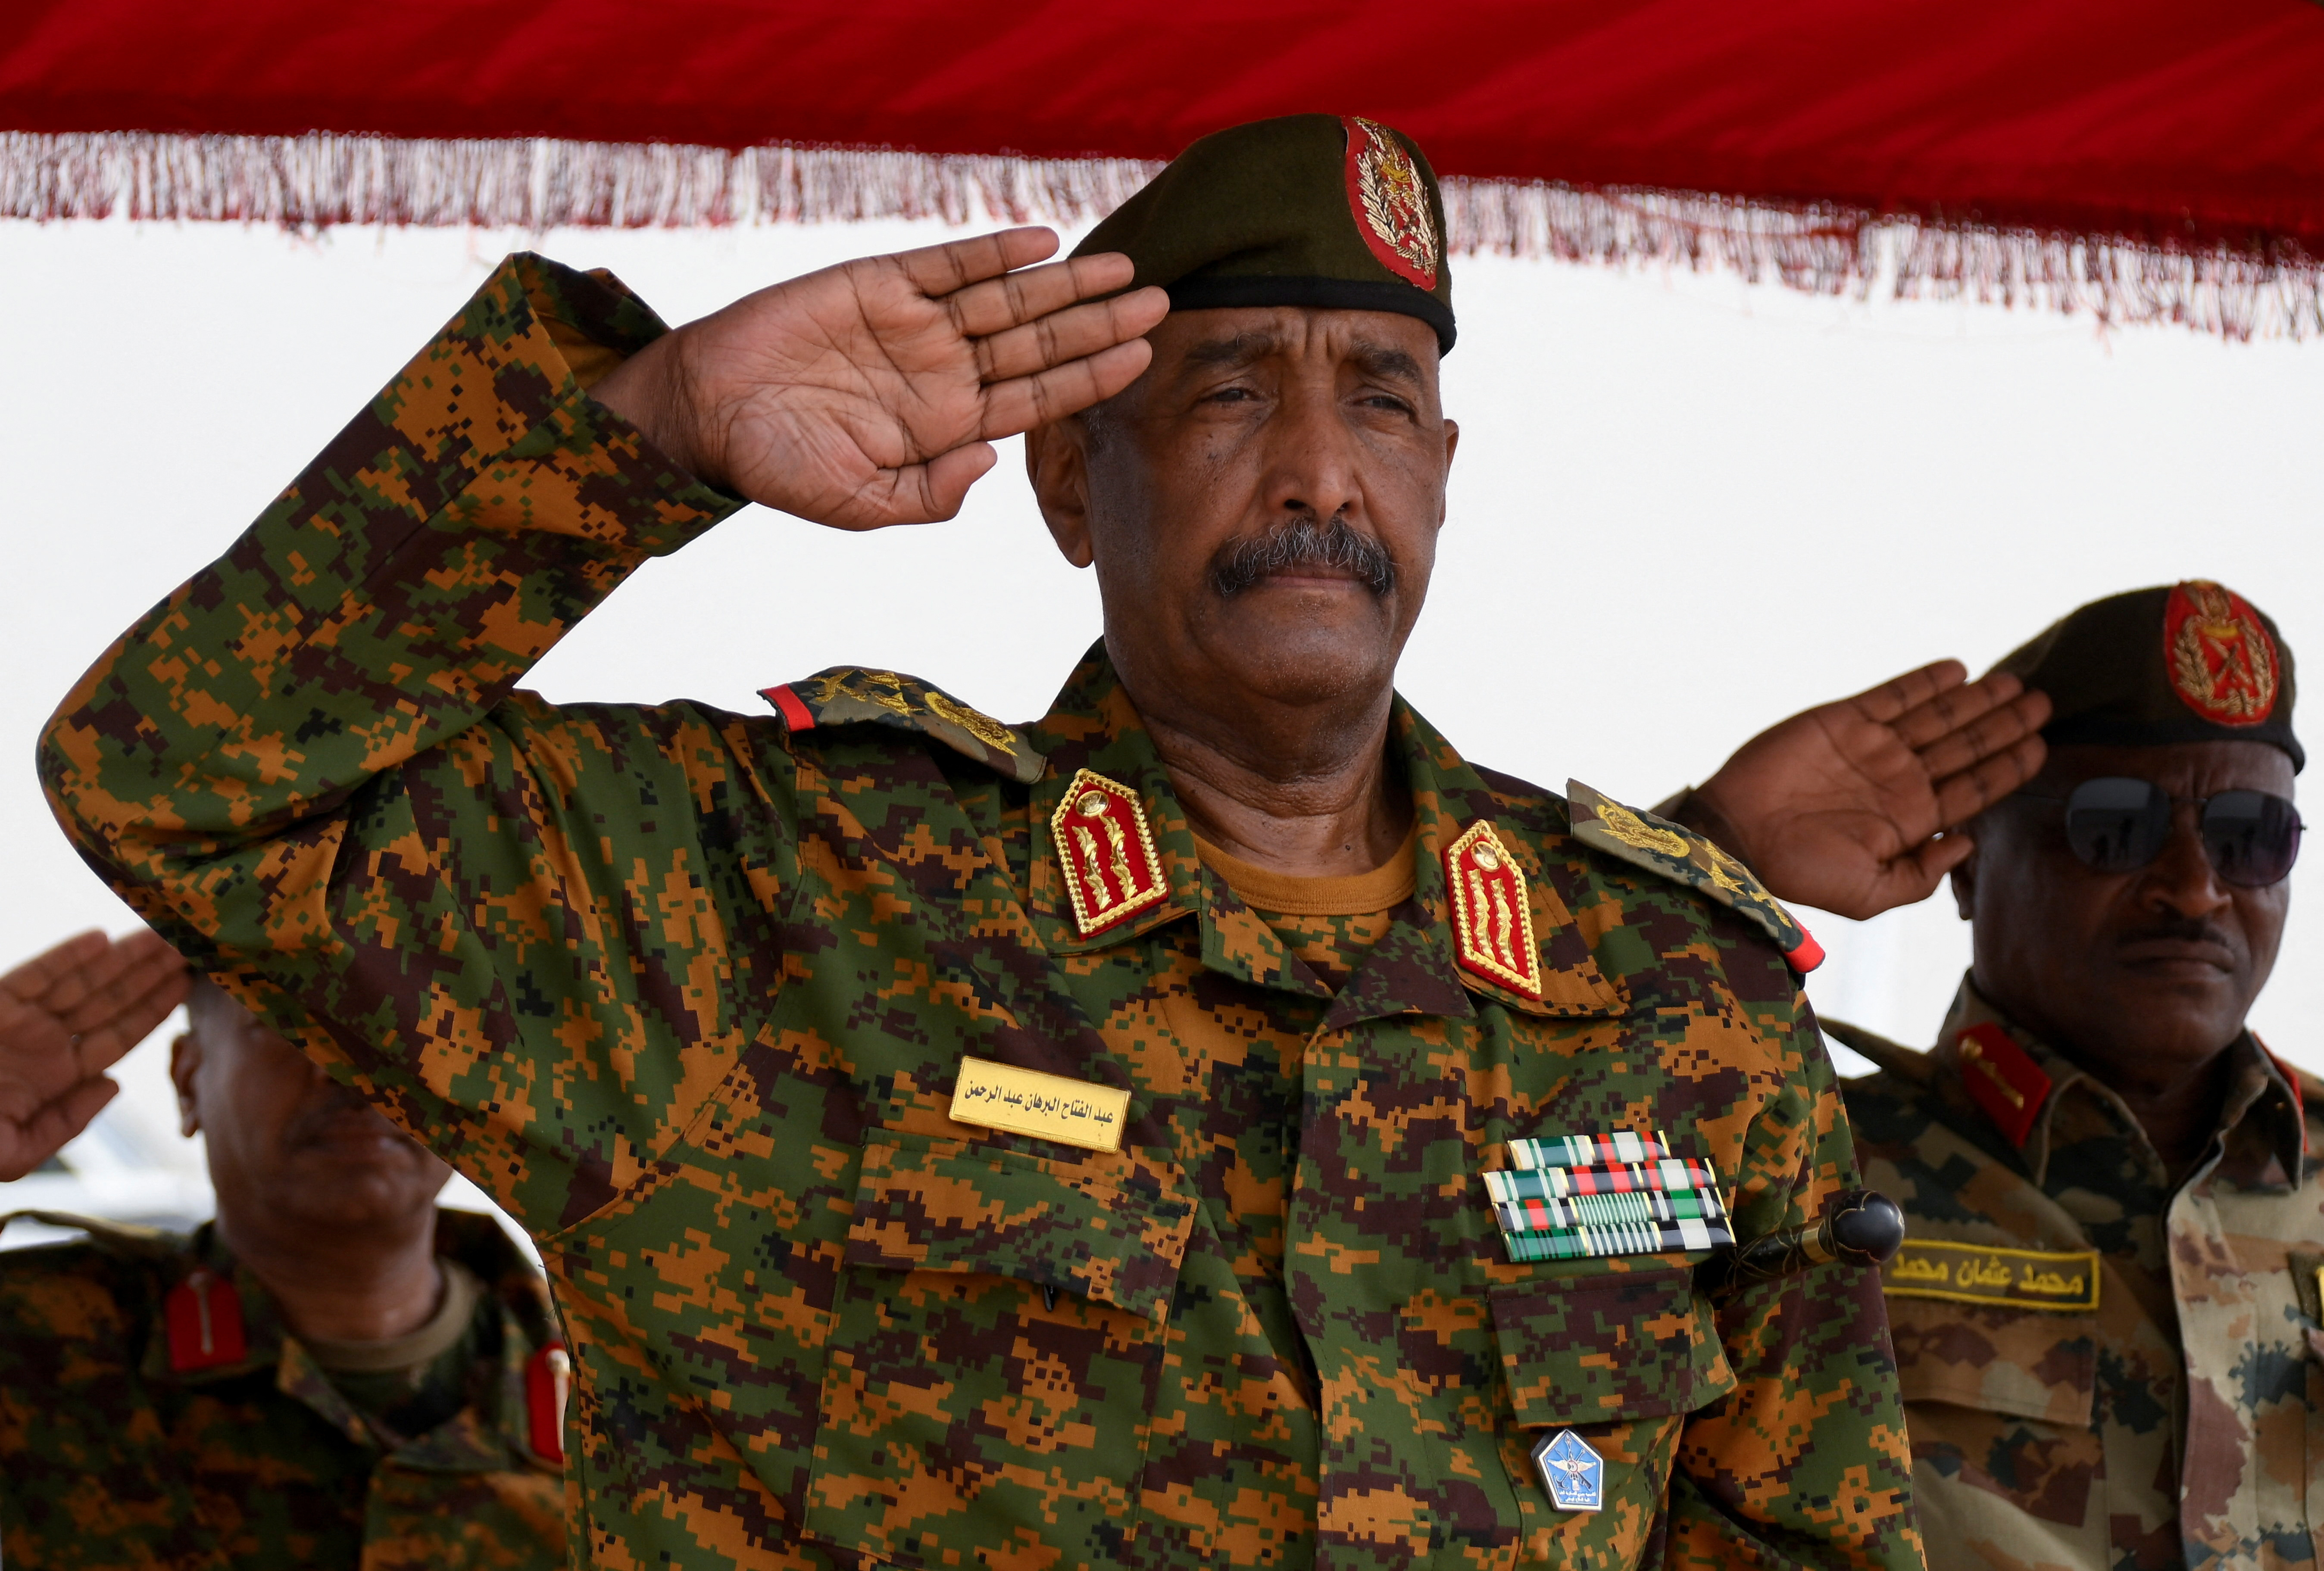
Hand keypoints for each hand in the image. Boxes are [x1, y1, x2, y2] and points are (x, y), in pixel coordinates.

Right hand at [0, 929, 189, 1180]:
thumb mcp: (15, 1153)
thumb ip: (67, 1123)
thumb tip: (115, 1087)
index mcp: (56, 1076)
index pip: (118, 1038)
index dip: (155, 1010)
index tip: (189, 986)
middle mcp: (43, 1043)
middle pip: (110, 1001)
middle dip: (150, 974)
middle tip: (194, 945)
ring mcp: (18, 1021)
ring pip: (81, 982)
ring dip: (122, 957)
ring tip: (163, 935)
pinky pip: (34, 976)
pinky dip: (65, 958)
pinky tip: (101, 941)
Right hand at [593, 228, 1167, 529]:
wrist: (706, 415)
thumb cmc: (779, 467)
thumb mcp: (861, 504)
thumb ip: (929, 496)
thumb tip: (989, 461)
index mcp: (947, 424)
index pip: (1037, 397)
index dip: (1091, 376)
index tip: (1144, 356)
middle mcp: (942, 370)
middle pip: (1038, 343)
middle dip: (1099, 323)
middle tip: (1163, 301)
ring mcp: (914, 325)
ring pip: (1007, 300)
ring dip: (1064, 285)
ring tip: (1123, 268)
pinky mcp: (878, 285)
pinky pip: (947, 264)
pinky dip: (992, 252)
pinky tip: (1041, 243)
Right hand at [1687, 661, 2050, 920]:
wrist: (1738, 837)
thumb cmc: (1799, 873)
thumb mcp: (1869, 895)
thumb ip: (1922, 876)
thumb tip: (1968, 842)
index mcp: (1908, 819)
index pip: (1973, 788)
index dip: (2008, 768)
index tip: (2042, 747)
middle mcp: (1897, 779)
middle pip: (1965, 747)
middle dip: (2006, 725)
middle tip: (2045, 704)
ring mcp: (1872, 747)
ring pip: (1939, 717)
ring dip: (1977, 700)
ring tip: (2015, 684)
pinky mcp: (1843, 720)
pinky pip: (1894, 695)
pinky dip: (1926, 682)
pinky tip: (1958, 670)